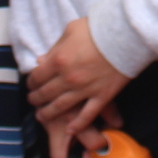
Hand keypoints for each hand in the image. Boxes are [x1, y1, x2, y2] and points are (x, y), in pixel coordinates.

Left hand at [27, 19, 132, 157]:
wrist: (126, 34)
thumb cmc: (98, 28)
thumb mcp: (71, 30)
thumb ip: (55, 47)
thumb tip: (41, 60)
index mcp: (59, 60)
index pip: (37, 76)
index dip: (31, 82)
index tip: (31, 84)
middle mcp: (68, 78)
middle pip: (46, 94)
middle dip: (36, 99)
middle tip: (33, 100)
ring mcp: (85, 89)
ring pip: (61, 107)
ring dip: (48, 114)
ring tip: (42, 117)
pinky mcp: (102, 96)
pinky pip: (87, 115)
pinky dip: (78, 125)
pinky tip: (69, 130)